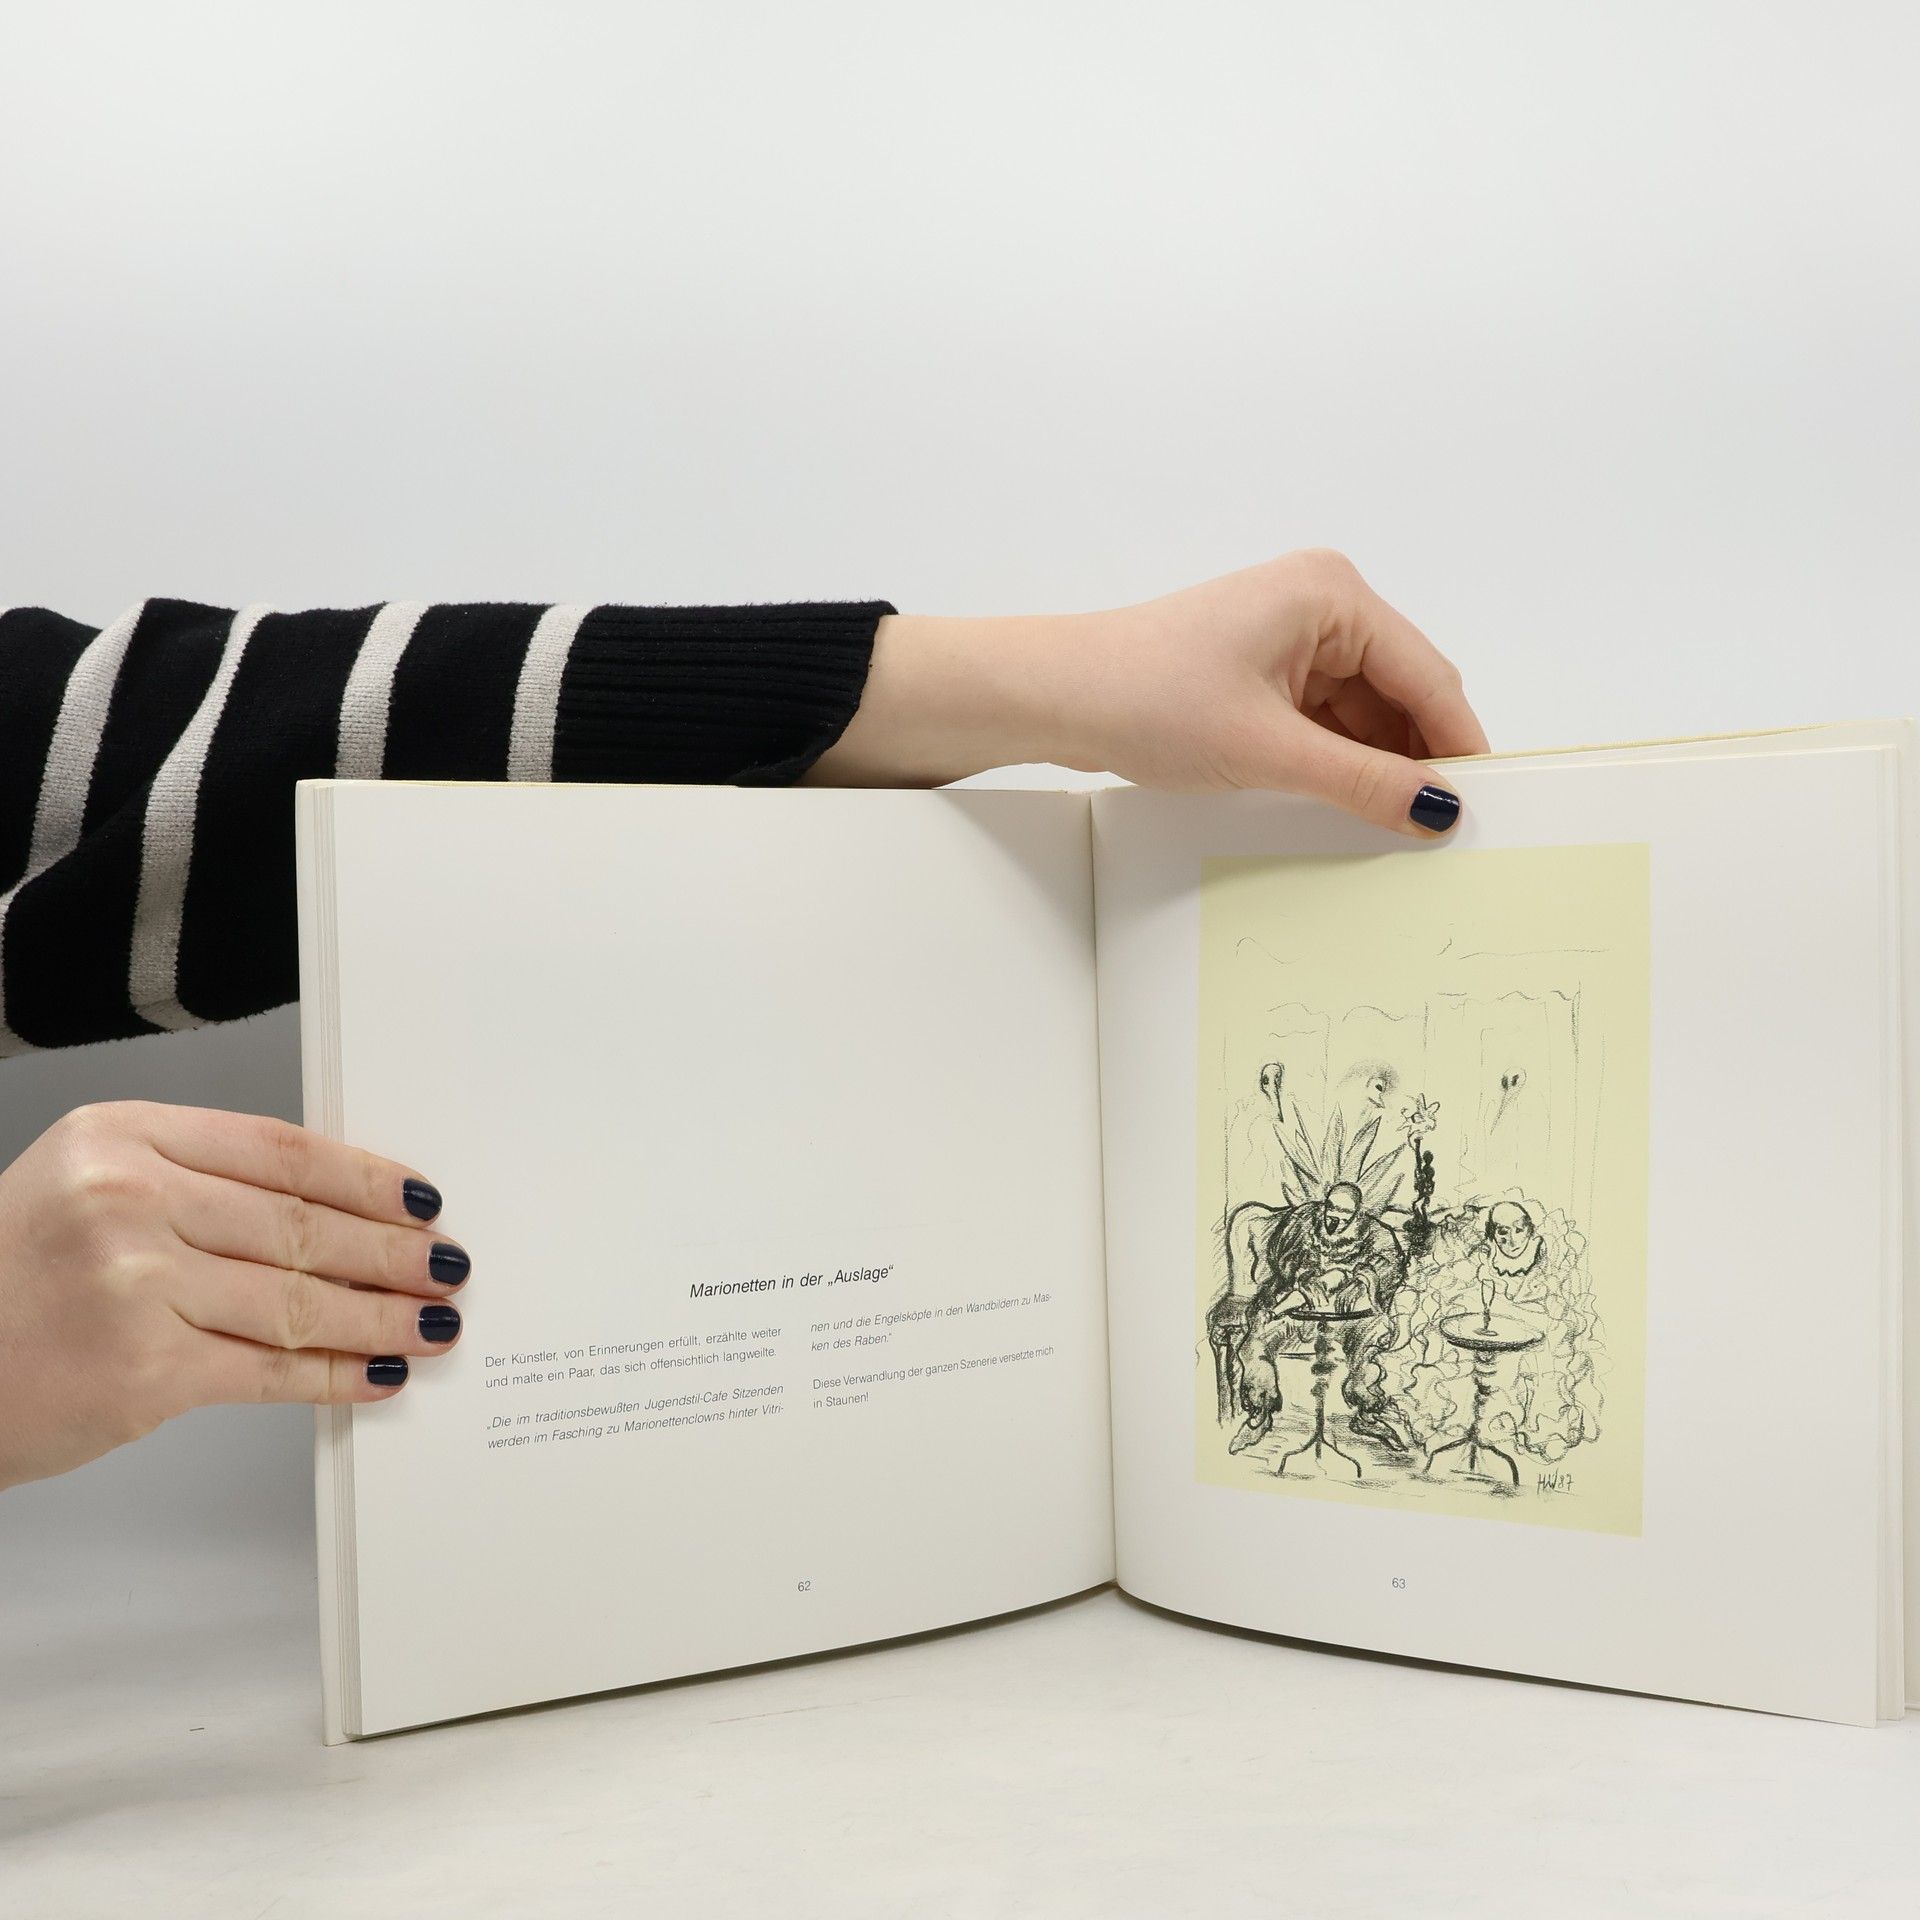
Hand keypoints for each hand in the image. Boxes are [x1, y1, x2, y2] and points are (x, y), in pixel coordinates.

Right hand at [0, 1101, 466, 1490]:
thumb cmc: (9, 1280)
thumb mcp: (87, 1188)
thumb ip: (196, 1184)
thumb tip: (336, 1210)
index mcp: (121, 1137)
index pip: (282, 1151)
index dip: (367, 1178)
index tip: (422, 1199)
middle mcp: (128, 1201)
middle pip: (302, 1225)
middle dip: (393, 1251)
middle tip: (448, 1264)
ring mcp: (136, 1287)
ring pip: (300, 1299)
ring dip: (384, 1315)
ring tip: (436, 1320)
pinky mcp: (143, 1371)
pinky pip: (271, 1368)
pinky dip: (338, 1374)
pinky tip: (381, 1372)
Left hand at [810, 549, 1489, 836]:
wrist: (1054, 696)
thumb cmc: (1145, 697)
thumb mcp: (1268, 750)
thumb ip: (1363, 782)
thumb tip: (1436, 810)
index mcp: (1333, 595)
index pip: (1428, 677)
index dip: (1457, 746)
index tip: (1482, 810)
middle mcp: (1320, 604)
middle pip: (1400, 694)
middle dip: (1415, 759)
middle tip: (1437, 834)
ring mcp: (1289, 637)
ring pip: (1362, 713)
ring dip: (1372, 766)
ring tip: (1387, 830)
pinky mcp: (1261, 670)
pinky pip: (1324, 720)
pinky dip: (1335, 761)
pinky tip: (1342, 807)